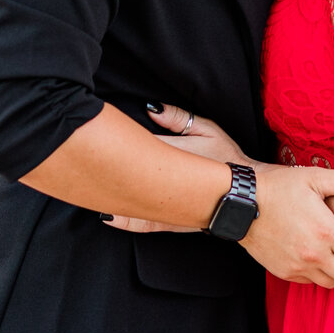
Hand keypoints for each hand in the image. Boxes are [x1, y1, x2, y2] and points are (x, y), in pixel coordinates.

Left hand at [103, 104, 260, 232]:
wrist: (245, 196)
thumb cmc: (227, 159)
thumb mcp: (207, 130)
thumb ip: (177, 118)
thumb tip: (149, 108)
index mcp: (168, 153)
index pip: (134, 143)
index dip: (118, 136)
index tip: (104, 129)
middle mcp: (162, 181)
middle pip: (125, 170)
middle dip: (108, 163)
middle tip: (88, 155)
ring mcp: (163, 205)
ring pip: (128, 199)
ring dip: (112, 192)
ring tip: (93, 185)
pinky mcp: (167, 222)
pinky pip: (139, 224)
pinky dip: (122, 221)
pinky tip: (107, 216)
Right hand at [243, 163, 333, 286]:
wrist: (241, 204)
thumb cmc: (280, 187)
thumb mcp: (315, 177)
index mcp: (327, 232)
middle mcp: (314, 254)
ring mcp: (298, 266)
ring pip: (332, 284)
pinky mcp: (284, 272)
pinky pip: (310, 282)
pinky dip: (318, 274)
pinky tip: (318, 257)